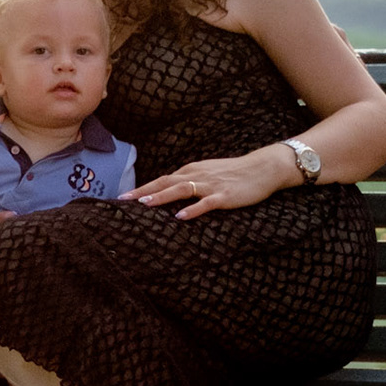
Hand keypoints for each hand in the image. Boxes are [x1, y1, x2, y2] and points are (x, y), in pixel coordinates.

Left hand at [122, 145, 292, 219]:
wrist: (262, 167)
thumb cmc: (233, 172)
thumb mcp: (207, 173)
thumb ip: (189, 181)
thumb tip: (169, 191)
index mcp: (191, 170)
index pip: (161, 179)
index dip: (142, 188)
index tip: (123, 196)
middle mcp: (197, 175)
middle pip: (165, 182)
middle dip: (143, 191)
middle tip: (123, 200)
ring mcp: (211, 185)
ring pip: (181, 189)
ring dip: (161, 197)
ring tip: (144, 205)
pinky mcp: (224, 196)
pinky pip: (206, 203)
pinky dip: (192, 209)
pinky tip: (180, 217)